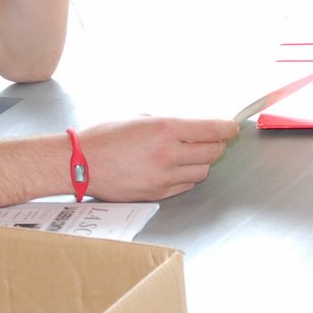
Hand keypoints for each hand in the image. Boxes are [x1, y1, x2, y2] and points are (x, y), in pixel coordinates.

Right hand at [73, 117, 239, 200]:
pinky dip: (187, 176)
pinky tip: (176, 168)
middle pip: (213, 152)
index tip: (232, 127)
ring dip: (202, 161)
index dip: (227, 128)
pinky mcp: (158, 194)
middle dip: (217, 144)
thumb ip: (169, 124)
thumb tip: (192, 127)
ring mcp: (164, 177)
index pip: (211, 130)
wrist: (80, 164)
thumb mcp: (140, 118)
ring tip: (190, 154)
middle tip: (214, 139)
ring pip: (202, 171)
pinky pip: (185, 185)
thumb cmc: (105, 137)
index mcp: (165, 129)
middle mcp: (168, 154)